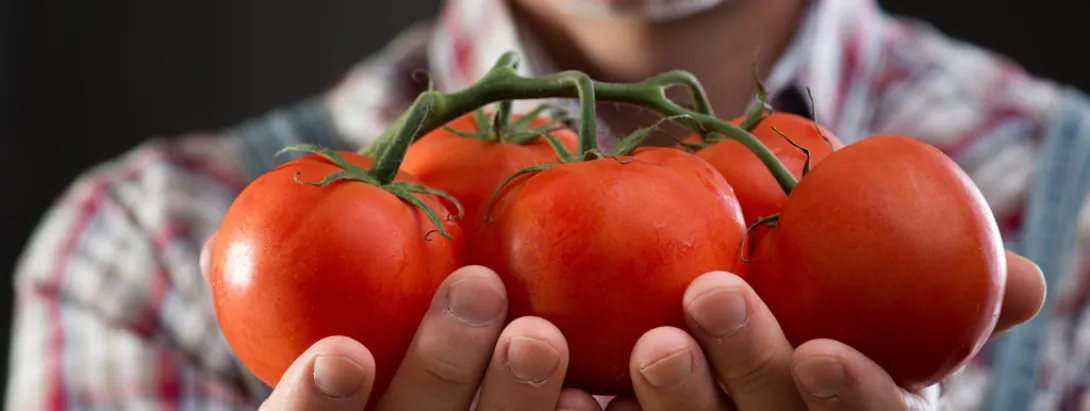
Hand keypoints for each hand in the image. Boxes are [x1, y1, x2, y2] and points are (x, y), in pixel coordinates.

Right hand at [200, 233, 603, 410]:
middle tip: (479, 286)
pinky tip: (591, 391)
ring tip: (541, 334)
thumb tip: (215, 248)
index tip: (342, 354)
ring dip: (519, 401)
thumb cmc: (358, 385)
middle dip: (443, 370)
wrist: (443, 407)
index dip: (313, 406)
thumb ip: (285, 312)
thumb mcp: (309, 356)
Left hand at [610, 250, 1046, 410]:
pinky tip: (563, 373)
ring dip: (670, 402)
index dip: (854, 403)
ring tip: (648, 340)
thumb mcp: (893, 319)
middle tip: (707, 296)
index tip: (821, 352)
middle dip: (745, 372)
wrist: (739, 349)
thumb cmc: (828, 326)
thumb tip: (1030, 281)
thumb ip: (950, 302)